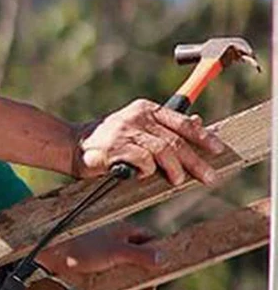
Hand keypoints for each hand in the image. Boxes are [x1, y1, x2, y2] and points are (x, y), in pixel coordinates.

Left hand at [38, 221, 161, 289]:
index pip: (150, 241)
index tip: (158, 278)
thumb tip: (162, 258)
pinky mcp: (92, 274)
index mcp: (123, 232)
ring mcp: (104, 259)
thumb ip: (140, 255)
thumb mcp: (115, 251)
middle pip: (139, 264)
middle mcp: (115, 244)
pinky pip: (111, 286)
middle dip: (141, 284)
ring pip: (125, 278)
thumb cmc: (80, 250)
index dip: (157, 258)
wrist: (46, 260)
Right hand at [73, 99, 226, 185]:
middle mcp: (138, 117)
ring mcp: (126, 132)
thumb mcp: (136, 128)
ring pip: (163, 151)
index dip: (202, 136)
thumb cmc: (105, 142)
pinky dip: (146, 172)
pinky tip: (140, 176)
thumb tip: (198, 123)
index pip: (181, 122)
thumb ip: (163, 128)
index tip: (218, 149)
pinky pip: (142, 161)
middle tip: (208, 176)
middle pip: (176, 140)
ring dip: (174, 169)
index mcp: (146, 109)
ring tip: (176, 181)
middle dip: (195, 160)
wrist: (71, 146)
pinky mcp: (116, 148)